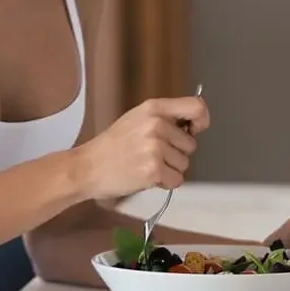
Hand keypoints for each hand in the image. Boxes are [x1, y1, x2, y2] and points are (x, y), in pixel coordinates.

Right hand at [75, 94, 208, 199]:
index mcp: (154, 108)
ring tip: (145, 164)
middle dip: (176, 153)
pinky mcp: (154, 169)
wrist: (88, 167)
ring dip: (169, 169)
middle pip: (191, 144)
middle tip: (151, 154)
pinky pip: (177, 180)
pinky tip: (146, 177)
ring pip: (184, 164)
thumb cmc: (113, 145)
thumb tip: (195, 125)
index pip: (196, 107)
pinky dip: (165, 183)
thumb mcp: (137, 118)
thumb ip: (165, 118)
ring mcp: (156, 147)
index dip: (201, 120)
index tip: (194, 130)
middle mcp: (157, 124)